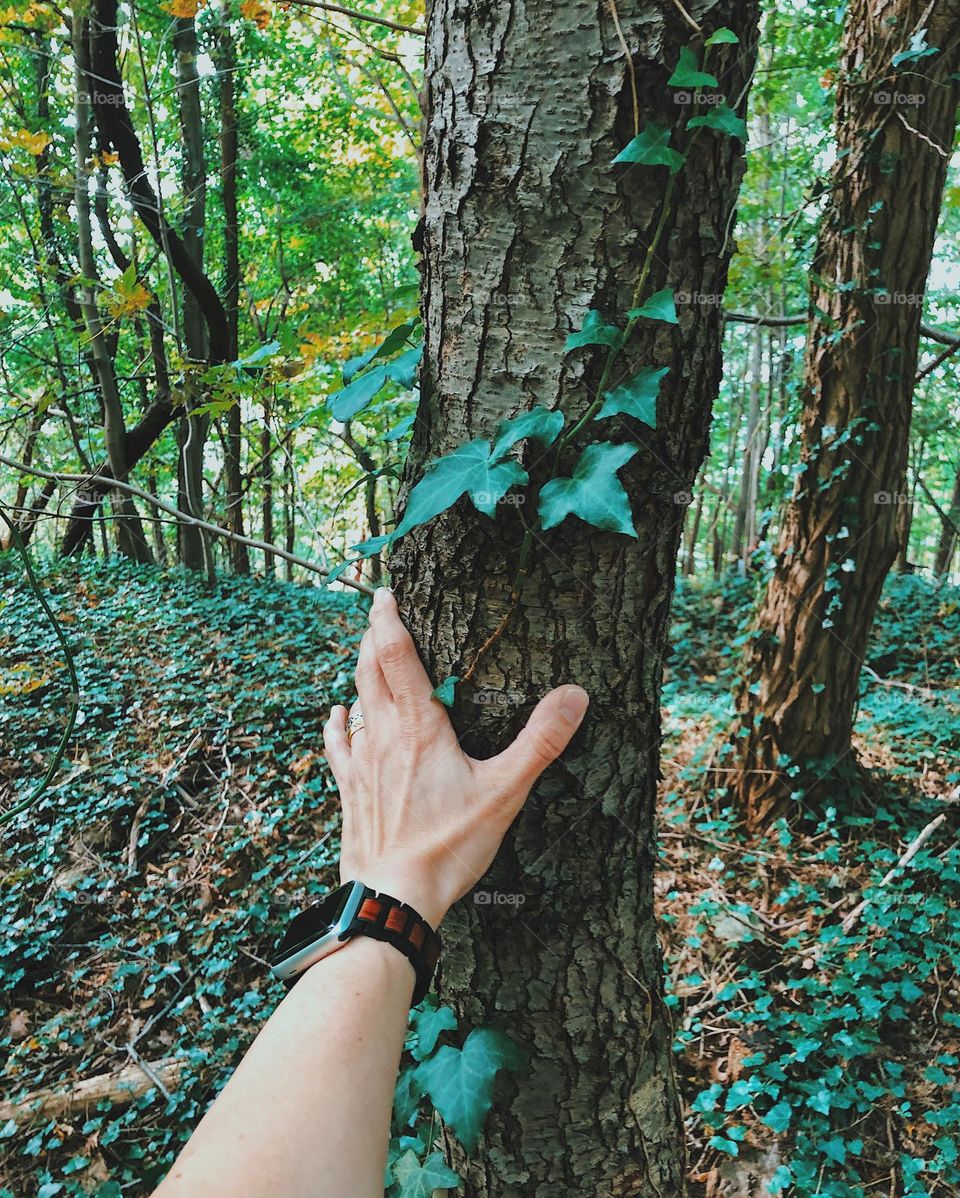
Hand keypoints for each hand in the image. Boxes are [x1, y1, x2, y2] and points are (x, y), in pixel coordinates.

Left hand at [322, 588, 588, 926]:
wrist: (395, 895)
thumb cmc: (449, 844)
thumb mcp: (505, 791)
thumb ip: (541, 741)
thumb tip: (575, 695)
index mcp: (419, 726)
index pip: (395, 654)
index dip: (388, 619)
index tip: (385, 593)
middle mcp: (383, 734)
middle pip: (368, 669)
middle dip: (372, 635)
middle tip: (378, 611)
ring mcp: (361, 762)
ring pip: (354, 700)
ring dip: (358, 671)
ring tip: (364, 652)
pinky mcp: (350, 790)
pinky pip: (338, 744)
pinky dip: (338, 722)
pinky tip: (336, 714)